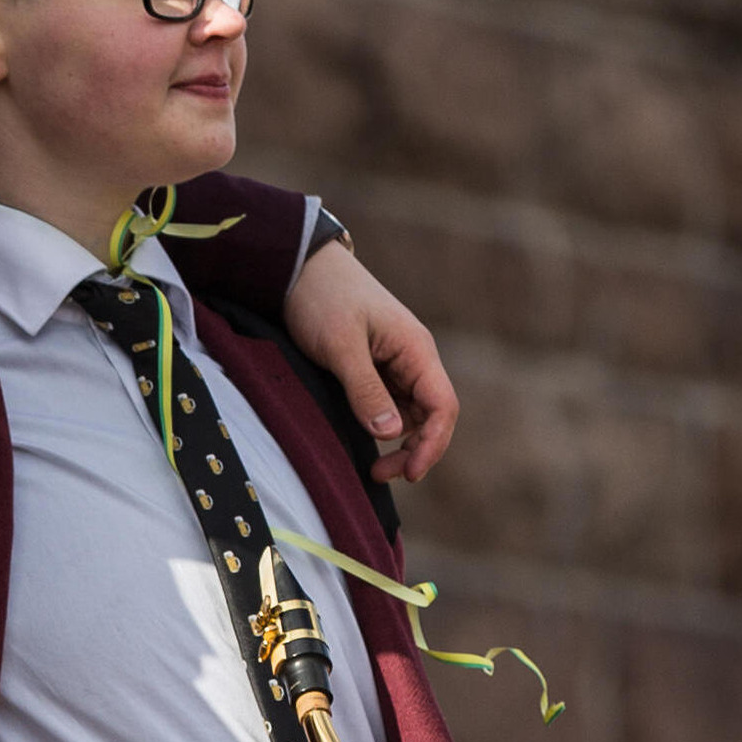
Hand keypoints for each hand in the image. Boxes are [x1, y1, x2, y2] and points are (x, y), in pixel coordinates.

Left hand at [283, 239, 456, 479]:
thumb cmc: (323, 297)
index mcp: (415, 349)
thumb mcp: (341, 346)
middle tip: (381, 475)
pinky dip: (381, 426)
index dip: (433, 444)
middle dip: (414, 450)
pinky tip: (362, 437)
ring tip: (371, 465)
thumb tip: (391, 433)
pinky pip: (388, 404)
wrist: (298, 267)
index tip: (410, 473)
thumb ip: (365, 389)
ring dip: (397, 442)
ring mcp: (394, 363)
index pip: (443, 406)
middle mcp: (412, 358)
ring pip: (409, 414)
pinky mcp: (373, 367)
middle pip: (431, 416)